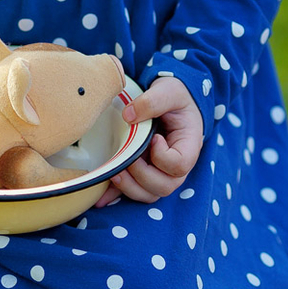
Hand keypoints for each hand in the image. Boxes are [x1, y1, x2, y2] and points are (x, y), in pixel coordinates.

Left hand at [95, 76, 203, 206]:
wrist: (168, 100)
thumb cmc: (173, 96)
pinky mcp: (141, 172)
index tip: (154, 138)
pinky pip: (131, 191)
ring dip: (129, 187)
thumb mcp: (168, 91)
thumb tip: (128, 116)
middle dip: (142, 175)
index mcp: (188, 146)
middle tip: (128, 157)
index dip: (163, 157)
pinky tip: (99, 197)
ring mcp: (159, 171)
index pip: (180, 165)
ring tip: (114, 172)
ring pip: (149, 194)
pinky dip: (115, 195)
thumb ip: (152, 101)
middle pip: (165, 186)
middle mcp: (176, 165)